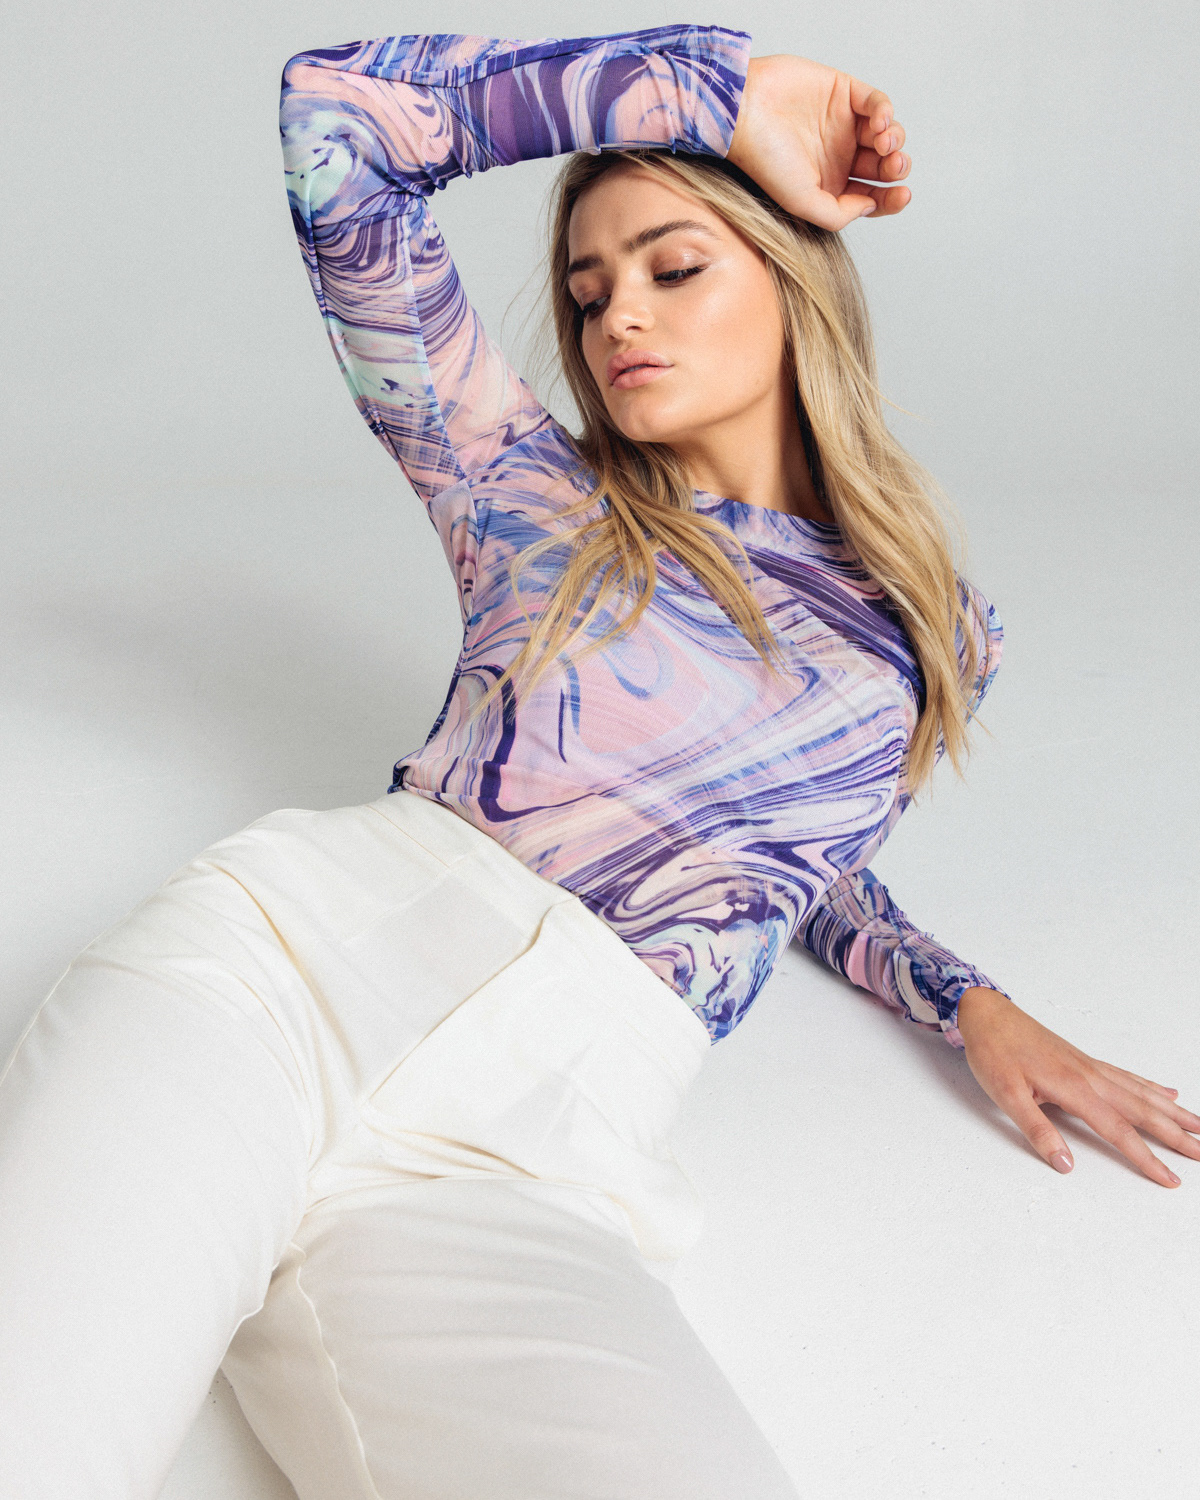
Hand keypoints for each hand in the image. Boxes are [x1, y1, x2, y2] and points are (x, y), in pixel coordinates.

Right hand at [726, 54, 911, 230]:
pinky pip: (877, 102)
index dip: (892, 199)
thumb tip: (871, 204)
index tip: (902, 195)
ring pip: (887, 133)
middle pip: (883, 166)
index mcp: (831, 184)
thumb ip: (839, 214)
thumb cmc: (764, 160)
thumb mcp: (802, 203)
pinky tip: (878, 122)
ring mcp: (843, 123)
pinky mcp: (843, 92)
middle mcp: (839, 155)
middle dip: (896, 167)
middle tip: (893, 166)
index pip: (872, 196)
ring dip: (895, 139)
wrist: (744, 114)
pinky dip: (885, 112)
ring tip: (883, 143)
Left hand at [956, 987, 1199, 1186]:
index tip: (1171, 1179)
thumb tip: (1065, 1164)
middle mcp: (1090, 1075)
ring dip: (1173, 1111)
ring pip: (1142, 1092)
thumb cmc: (993, 1051)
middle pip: (1143, 1111)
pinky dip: (1151, 1087)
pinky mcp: (1084, 1060)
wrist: (987, 1013)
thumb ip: (1037, 1129)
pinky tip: (1168, 1093)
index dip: (1146, 1158)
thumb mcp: (1005, 1094)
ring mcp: (1090, 1066)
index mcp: (1073, 1087)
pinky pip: (1128, 1076)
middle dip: (1177, 1135)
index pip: (1119, 1131)